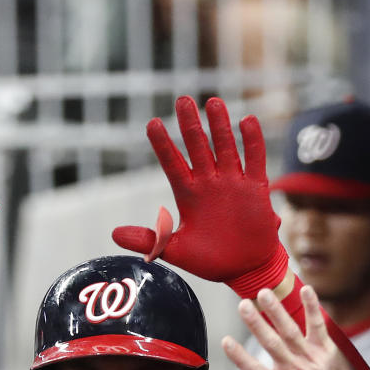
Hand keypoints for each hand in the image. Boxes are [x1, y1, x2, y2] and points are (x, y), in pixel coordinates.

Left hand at [112, 96, 287, 297]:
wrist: (245, 269)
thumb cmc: (210, 260)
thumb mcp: (174, 251)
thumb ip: (149, 240)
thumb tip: (114, 234)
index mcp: (188, 195)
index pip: (173, 163)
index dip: (163, 145)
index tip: (152, 124)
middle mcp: (209, 183)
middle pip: (198, 147)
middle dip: (190, 124)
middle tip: (183, 100)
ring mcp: (233, 183)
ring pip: (225, 147)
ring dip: (220, 126)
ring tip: (212, 102)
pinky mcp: (256, 189)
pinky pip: (255, 160)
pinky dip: (252, 142)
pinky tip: (246, 121)